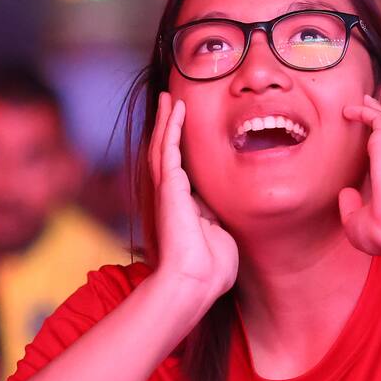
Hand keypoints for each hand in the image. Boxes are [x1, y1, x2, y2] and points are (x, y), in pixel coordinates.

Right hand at [149, 94, 238, 307]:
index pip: (180, 170)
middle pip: (164, 153)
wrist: (195, 281)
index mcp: (184, 207)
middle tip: (168, 103)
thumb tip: (214, 211)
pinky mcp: (169, 187)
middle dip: (167, 127)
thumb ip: (214, 218)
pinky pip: (168, 149)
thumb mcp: (218, 235)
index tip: (184, 132)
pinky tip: (176, 108)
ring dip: (166, 120)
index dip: (180, 148)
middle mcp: (171, 196)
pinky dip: (172, 127)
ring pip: (162, 146)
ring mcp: (167, 191)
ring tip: (168, 99)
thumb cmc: (209, 269)